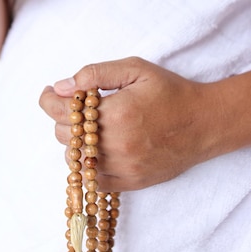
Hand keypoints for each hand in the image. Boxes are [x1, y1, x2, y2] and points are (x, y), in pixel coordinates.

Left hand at [40, 57, 218, 190]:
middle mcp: (116, 144)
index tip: (50, 92)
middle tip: (74, 106)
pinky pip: (92, 180)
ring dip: (73, 142)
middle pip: (64, 136)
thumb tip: (62, 87)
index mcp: (115, 113)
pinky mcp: (130, 182)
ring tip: (88, 126)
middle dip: (63, 118)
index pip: (61, 112)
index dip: (49, 100)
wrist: (203, 123)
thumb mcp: (135, 69)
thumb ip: (94, 74)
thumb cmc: (169, 91)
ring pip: (74, 160)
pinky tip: (96, 148)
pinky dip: (87, 165)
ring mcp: (123, 167)